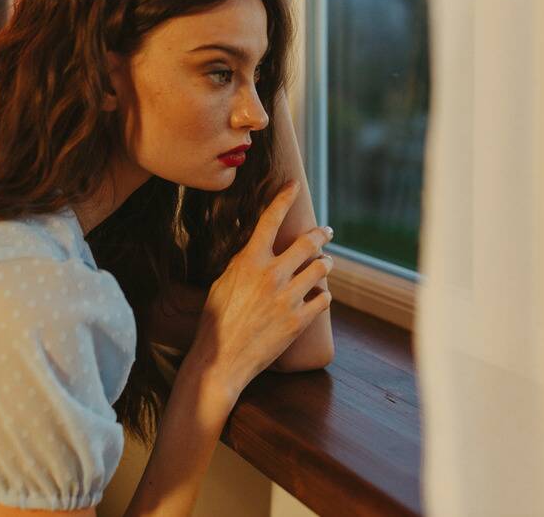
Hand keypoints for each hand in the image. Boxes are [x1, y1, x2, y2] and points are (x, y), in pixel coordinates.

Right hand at [188, 180, 333, 393]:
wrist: (221, 359)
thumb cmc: (216, 322)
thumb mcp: (222, 283)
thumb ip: (243, 264)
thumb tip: (258, 250)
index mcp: (249, 262)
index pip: (271, 220)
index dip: (284, 198)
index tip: (294, 185)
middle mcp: (272, 275)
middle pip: (308, 243)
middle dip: (322, 233)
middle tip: (327, 231)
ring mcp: (288, 298)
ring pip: (321, 269)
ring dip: (325, 264)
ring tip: (325, 263)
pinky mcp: (299, 321)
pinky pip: (324, 299)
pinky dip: (323, 295)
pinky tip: (320, 295)